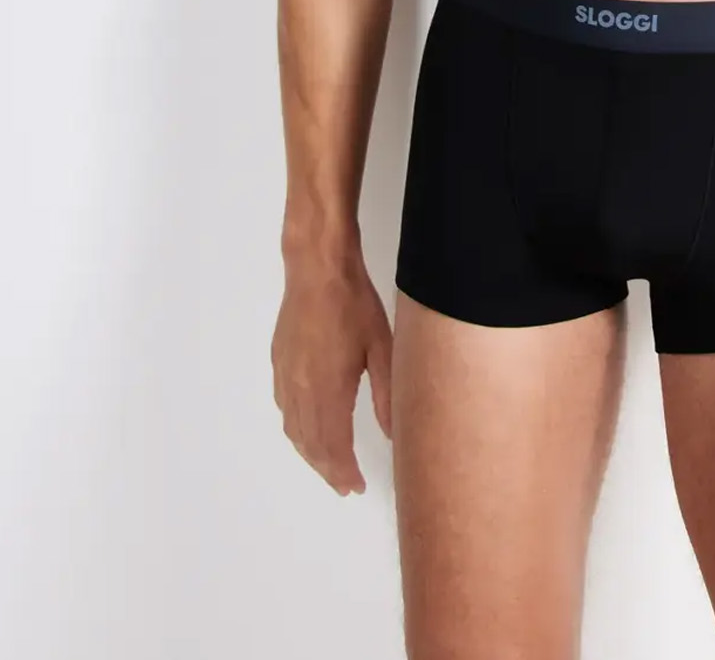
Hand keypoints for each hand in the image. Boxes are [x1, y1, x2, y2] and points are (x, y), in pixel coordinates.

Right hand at [271, 249, 392, 494]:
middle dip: (328, 469)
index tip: (357, 487)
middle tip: (345, 485)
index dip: (344, 472)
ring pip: (293, 429)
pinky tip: (306, 428)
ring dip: (310, 453)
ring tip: (329, 465)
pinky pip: (284, 408)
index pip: (333, 447)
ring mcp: (286, 376)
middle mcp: (301, 390)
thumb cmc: (354, 304)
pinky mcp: (278, 362)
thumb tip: (395, 433)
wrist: (317, 268)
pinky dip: (295, 428)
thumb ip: (387, 394)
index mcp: (328, 390)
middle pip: (310, 444)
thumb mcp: (381, 348)